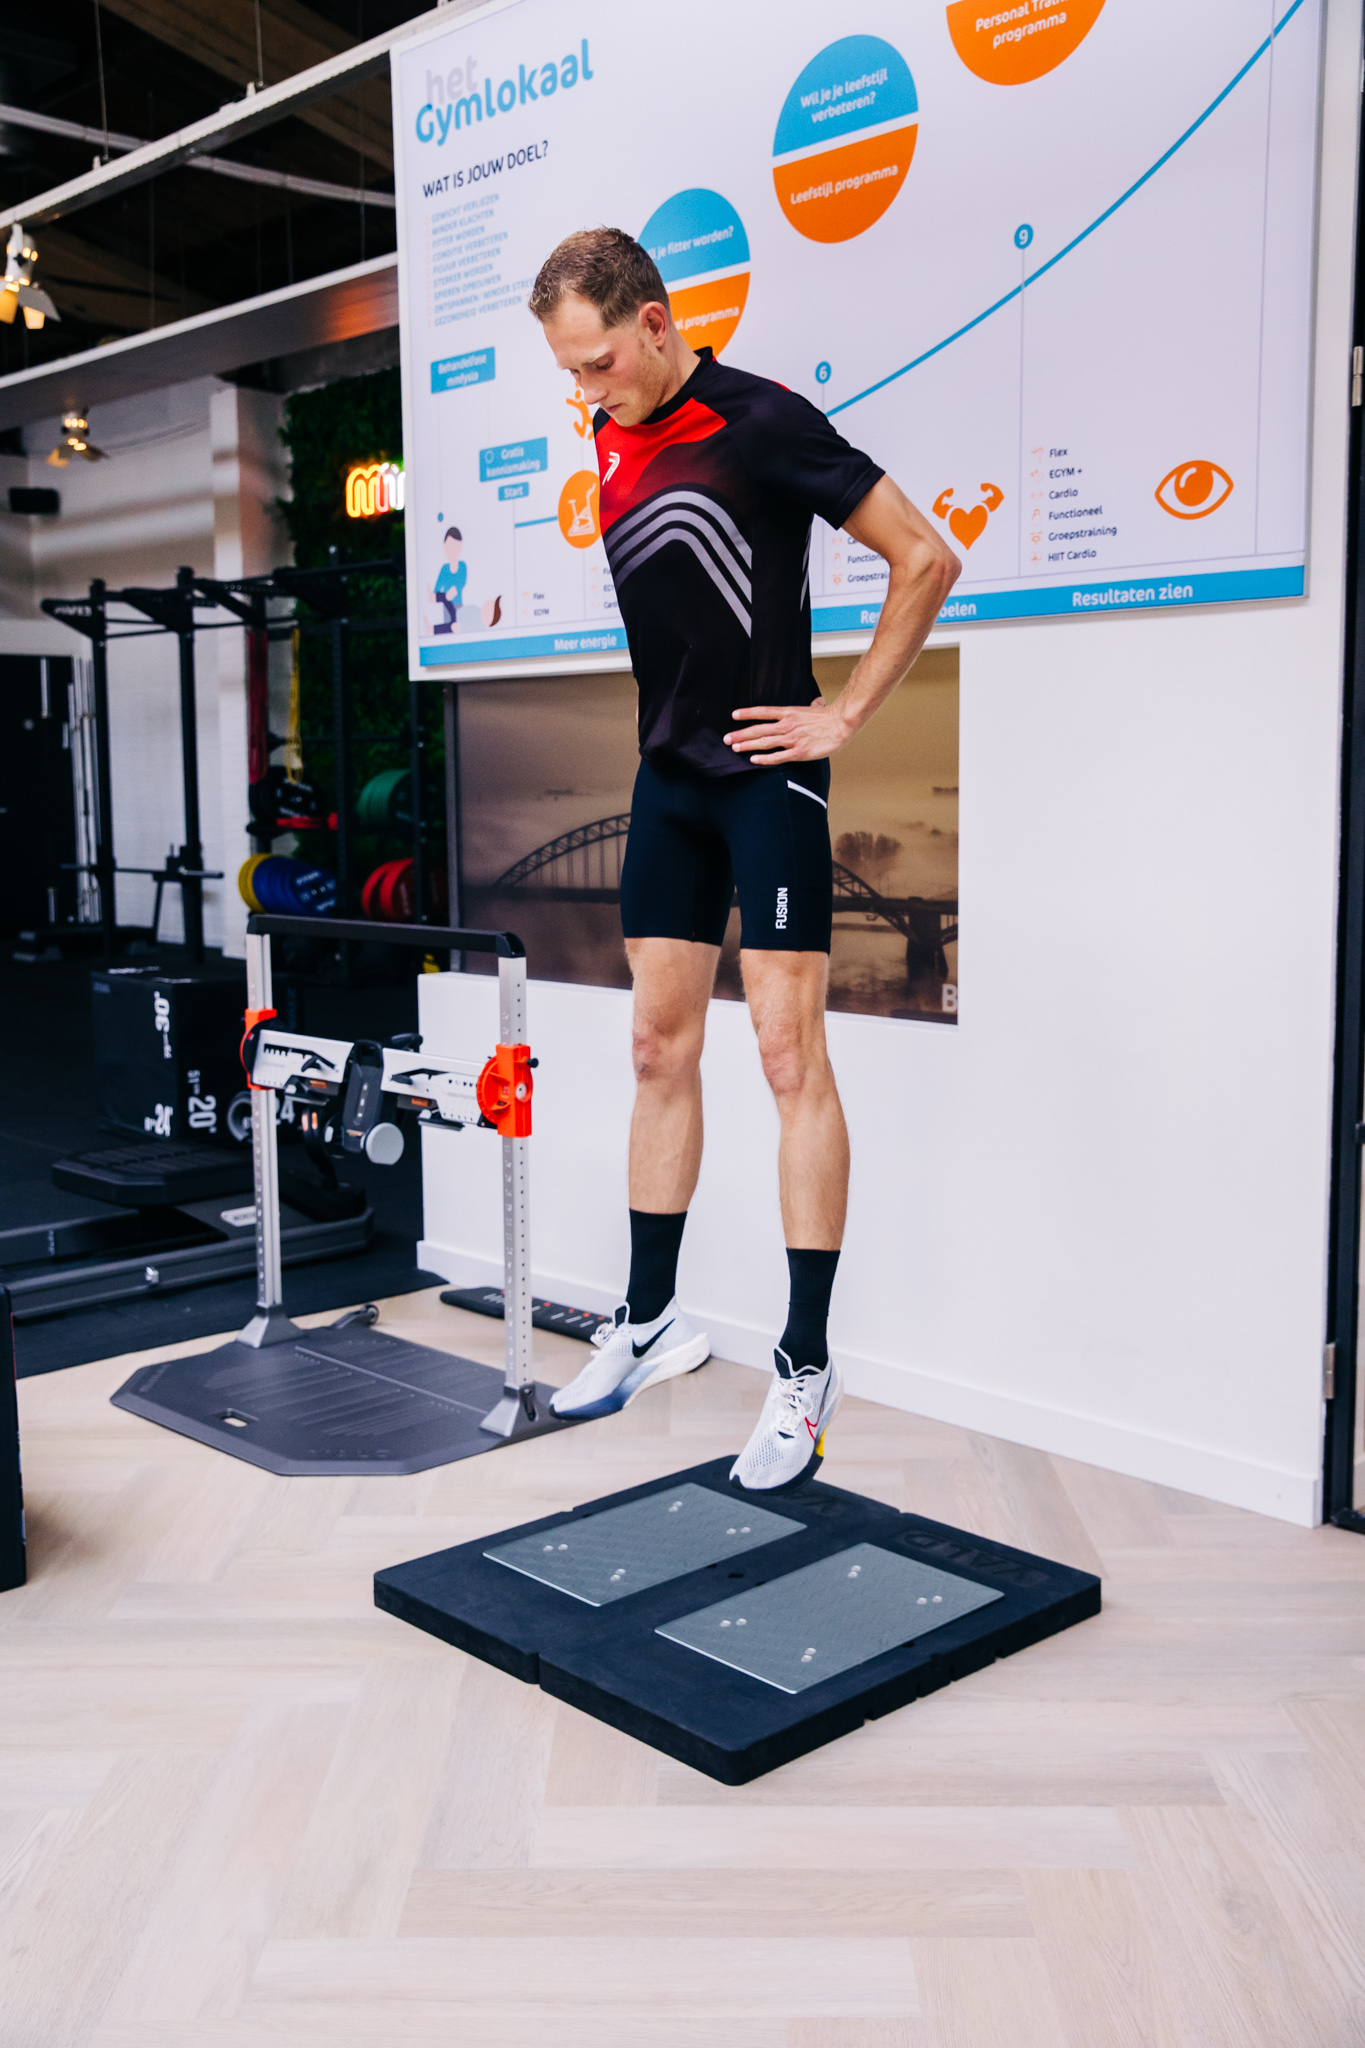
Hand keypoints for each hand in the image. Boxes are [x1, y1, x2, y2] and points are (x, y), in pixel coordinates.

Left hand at [723, 696, 851, 763]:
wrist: (841, 724)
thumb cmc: (829, 717)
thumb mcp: (816, 708)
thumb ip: (812, 706)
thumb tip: (816, 702)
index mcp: (789, 713)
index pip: (763, 712)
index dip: (747, 713)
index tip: (734, 715)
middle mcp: (787, 725)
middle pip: (758, 729)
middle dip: (740, 734)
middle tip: (726, 738)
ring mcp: (791, 739)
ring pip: (764, 742)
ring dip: (748, 746)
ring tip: (735, 747)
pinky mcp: (798, 752)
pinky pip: (778, 757)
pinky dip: (764, 759)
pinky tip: (753, 760)